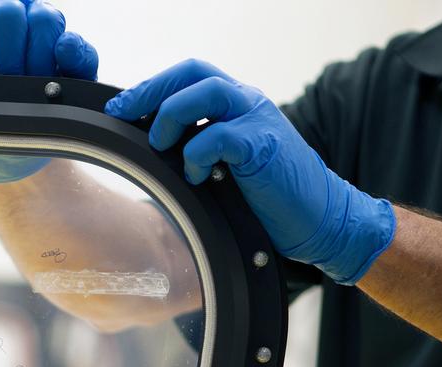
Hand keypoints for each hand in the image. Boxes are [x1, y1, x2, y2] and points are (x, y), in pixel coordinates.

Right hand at [0, 1, 96, 182]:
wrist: (9, 144)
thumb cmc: (40, 109)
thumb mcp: (68, 89)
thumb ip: (79, 61)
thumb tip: (65, 44)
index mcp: (38, 21)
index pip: (41, 19)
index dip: (39, 52)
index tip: (38, 78)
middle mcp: (4, 15)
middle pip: (4, 14)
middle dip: (9, 56)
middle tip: (10, 84)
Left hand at [104, 59, 394, 284]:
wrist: (322, 219)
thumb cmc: (268, 199)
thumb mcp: (225, 166)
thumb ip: (198, 148)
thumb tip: (150, 152)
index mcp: (236, 105)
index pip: (190, 75)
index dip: (152, 86)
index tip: (120, 110)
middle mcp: (247, 103)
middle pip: (194, 73)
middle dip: (150, 90)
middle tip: (121, 115)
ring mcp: (258, 120)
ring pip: (206, 92)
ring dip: (172, 115)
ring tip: (160, 145)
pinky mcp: (264, 146)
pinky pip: (220, 136)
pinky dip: (197, 154)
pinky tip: (196, 177)